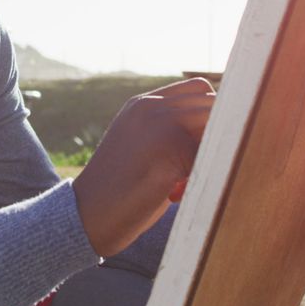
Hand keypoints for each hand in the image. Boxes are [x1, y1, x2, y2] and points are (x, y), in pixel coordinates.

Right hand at [72, 78, 215, 256]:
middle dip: (219, 136)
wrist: (85, 217)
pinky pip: (212, 158)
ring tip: (186, 183)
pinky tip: (177, 195)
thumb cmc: (118, 189)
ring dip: (213, 156)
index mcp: (143, 103)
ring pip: (217, 129)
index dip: (212, 115)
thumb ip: (168, 129)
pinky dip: (204, 179)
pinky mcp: (170, 151)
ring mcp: (160, 126)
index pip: (199, 89)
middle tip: (198, 169)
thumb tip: (218, 128)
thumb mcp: (140, 145)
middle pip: (213, 106)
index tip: (207, 145)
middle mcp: (152, 107)